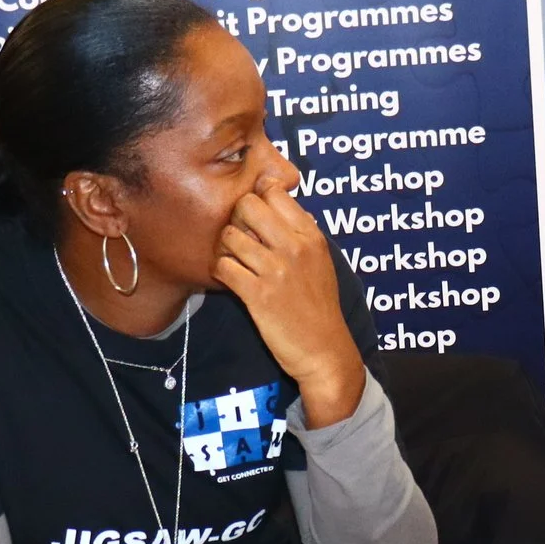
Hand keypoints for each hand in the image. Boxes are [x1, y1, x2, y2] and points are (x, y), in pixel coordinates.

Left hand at [214, 180, 364, 424]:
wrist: (323, 350)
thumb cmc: (319, 306)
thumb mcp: (321, 261)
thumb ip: (301, 232)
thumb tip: (279, 203)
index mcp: (312, 236)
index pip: (274, 193)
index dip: (257, 200)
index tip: (254, 219)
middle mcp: (295, 247)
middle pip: (247, 205)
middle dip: (236, 219)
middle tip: (239, 239)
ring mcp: (276, 270)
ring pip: (230, 235)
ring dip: (225, 248)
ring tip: (234, 261)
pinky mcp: (258, 295)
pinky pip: (223, 267)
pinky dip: (221, 272)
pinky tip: (231, 280)